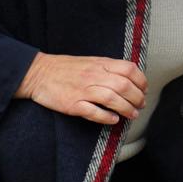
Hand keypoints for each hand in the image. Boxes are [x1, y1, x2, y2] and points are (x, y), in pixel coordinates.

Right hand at [17, 53, 146, 124]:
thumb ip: (109, 68)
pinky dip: (107, 117)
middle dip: (137, 98)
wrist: (38, 73)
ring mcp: (83, 90)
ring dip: (126, 109)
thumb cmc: (66, 68)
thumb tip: (130, 78)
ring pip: (112, 99)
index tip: (144, 90)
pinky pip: (93, 112)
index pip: (129, 69)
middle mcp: (93, 76)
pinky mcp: (73, 104)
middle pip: (124, 86)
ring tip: (132, 114)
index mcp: (100, 64)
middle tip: (140, 105)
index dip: (141, 81)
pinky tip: (114, 120)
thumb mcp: (90, 61)